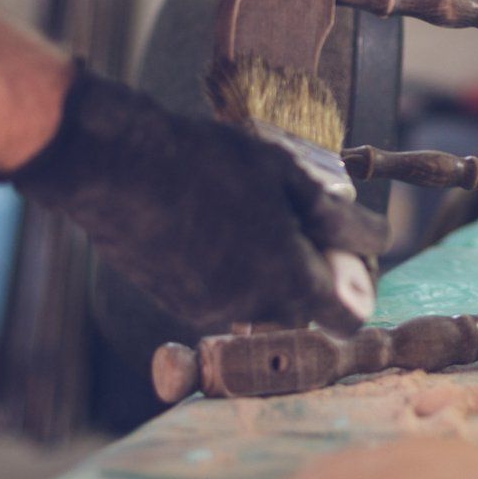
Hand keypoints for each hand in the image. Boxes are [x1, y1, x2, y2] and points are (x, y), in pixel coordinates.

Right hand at [2, 69, 388, 335]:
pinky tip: (218, 229)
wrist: (117, 170)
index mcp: (288, 279)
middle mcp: (253, 309)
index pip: (347, 316)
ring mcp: (212, 310)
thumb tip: (360, 233)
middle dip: (313, 277)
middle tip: (309, 231)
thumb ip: (326, 213)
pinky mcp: (178, 303)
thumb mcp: (281, 173)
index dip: (358, 285)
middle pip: (305, 311)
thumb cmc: (204, 162)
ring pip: (262, 304)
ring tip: (256, 221)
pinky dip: (233, 273)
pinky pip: (224, 297)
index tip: (353, 254)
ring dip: (271, 275)